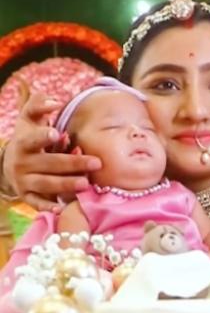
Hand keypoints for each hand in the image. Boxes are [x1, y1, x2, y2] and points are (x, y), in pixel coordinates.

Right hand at [3, 89, 100, 210]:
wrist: (10, 163)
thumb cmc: (29, 137)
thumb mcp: (29, 119)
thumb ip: (38, 105)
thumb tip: (54, 102)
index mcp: (23, 143)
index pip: (32, 139)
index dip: (43, 137)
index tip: (57, 133)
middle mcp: (22, 163)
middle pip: (49, 163)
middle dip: (73, 163)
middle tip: (96, 163)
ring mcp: (24, 181)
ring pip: (46, 184)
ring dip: (66, 184)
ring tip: (86, 184)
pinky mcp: (27, 197)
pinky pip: (38, 204)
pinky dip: (48, 208)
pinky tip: (62, 210)